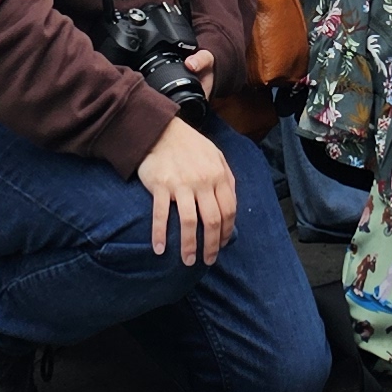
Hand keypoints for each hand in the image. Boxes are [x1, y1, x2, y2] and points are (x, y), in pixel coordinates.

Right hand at [138, 112, 239, 264]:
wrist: (161, 130)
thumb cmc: (190, 145)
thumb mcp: (216, 156)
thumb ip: (226, 178)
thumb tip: (231, 203)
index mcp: (219, 175)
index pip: (229, 210)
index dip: (227, 231)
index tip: (222, 245)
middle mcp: (203, 182)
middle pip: (212, 220)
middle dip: (212, 245)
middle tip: (208, 260)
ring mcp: (181, 185)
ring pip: (190, 222)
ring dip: (189, 245)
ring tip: (188, 261)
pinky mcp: (161, 186)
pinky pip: (161, 215)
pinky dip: (160, 234)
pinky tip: (160, 248)